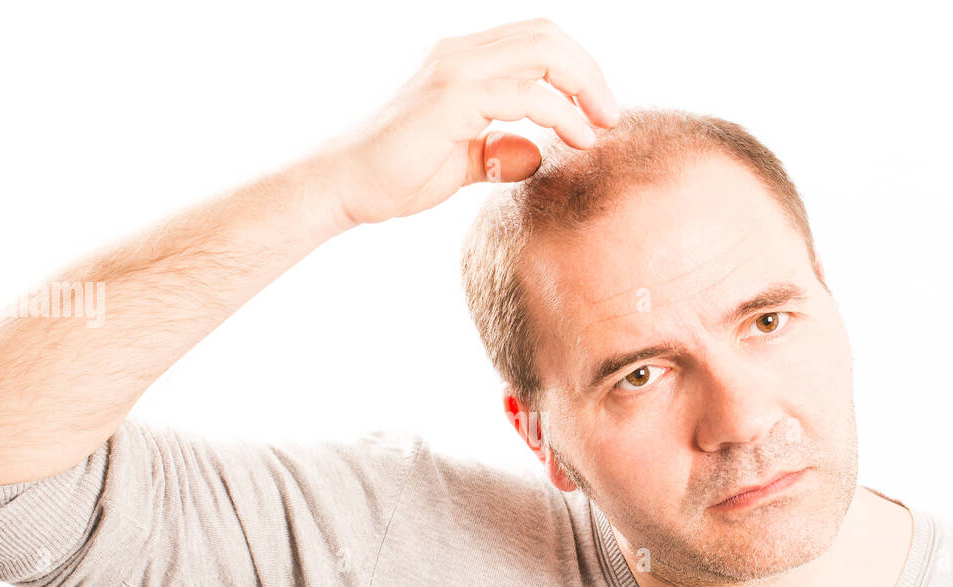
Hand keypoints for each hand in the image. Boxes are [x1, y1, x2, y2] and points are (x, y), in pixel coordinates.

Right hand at [319, 18, 619, 226]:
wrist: (343, 186)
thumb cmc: (393, 175)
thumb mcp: (459, 163)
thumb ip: (497, 153)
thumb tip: (536, 154)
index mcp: (461, 61)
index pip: (534, 41)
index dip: (575, 68)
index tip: (596, 112)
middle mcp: (459, 53)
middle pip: (547, 35)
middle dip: (589, 72)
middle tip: (609, 116)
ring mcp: (454, 71)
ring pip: (543, 52)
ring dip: (584, 86)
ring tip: (600, 126)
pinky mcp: (451, 99)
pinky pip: (526, 94)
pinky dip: (562, 113)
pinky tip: (577, 139)